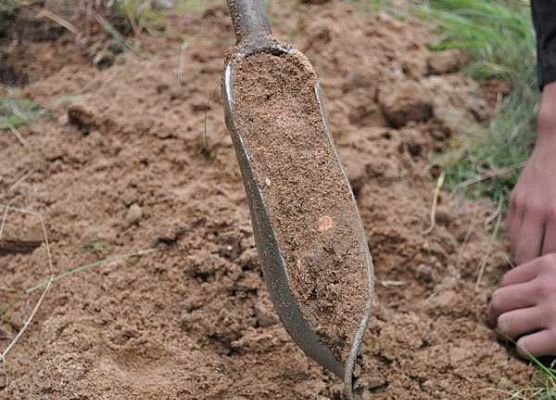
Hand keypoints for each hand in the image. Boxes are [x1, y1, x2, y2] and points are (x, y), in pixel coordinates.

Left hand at [489, 254, 555, 356]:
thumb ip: (546, 273)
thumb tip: (515, 287)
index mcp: (548, 265)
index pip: (507, 280)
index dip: (506, 295)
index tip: (511, 306)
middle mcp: (545, 287)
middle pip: (499, 300)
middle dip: (497, 314)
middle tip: (502, 323)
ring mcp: (552, 313)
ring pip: (506, 324)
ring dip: (509, 333)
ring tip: (517, 337)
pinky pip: (525, 346)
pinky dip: (525, 351)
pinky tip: (534, 350)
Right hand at [507, 82, 555, 263]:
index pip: (548, 256)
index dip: (547, 270)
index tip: (547, 279)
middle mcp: (538, 212)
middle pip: (527, 255)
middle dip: (531, 271)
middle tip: (536, 281)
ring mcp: (523, 205)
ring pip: (515, 244)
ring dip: (522, 258)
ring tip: (530, 268)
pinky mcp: (514, 199)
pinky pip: (510, 229)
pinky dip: (516, 241)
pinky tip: (526, 246)